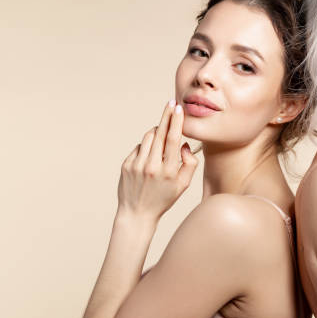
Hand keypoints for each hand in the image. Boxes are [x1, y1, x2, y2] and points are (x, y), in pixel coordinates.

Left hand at [118, 100, 198, 220]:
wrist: (137, 214)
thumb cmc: (164, 198)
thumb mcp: (183, 185)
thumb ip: (190, 163)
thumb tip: (184, 144)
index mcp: (169, 171)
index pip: (174, 140)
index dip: (176, 122)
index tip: (178, 109)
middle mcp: (152, 166)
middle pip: (160, 133)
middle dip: (167, 116)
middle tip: (171, 103)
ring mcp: (137, 165)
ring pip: (149, 137)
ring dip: (157, 133)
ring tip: (162, 140)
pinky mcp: (126, 165)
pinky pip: (139, 147)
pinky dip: (146, 147)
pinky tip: (149, 159)